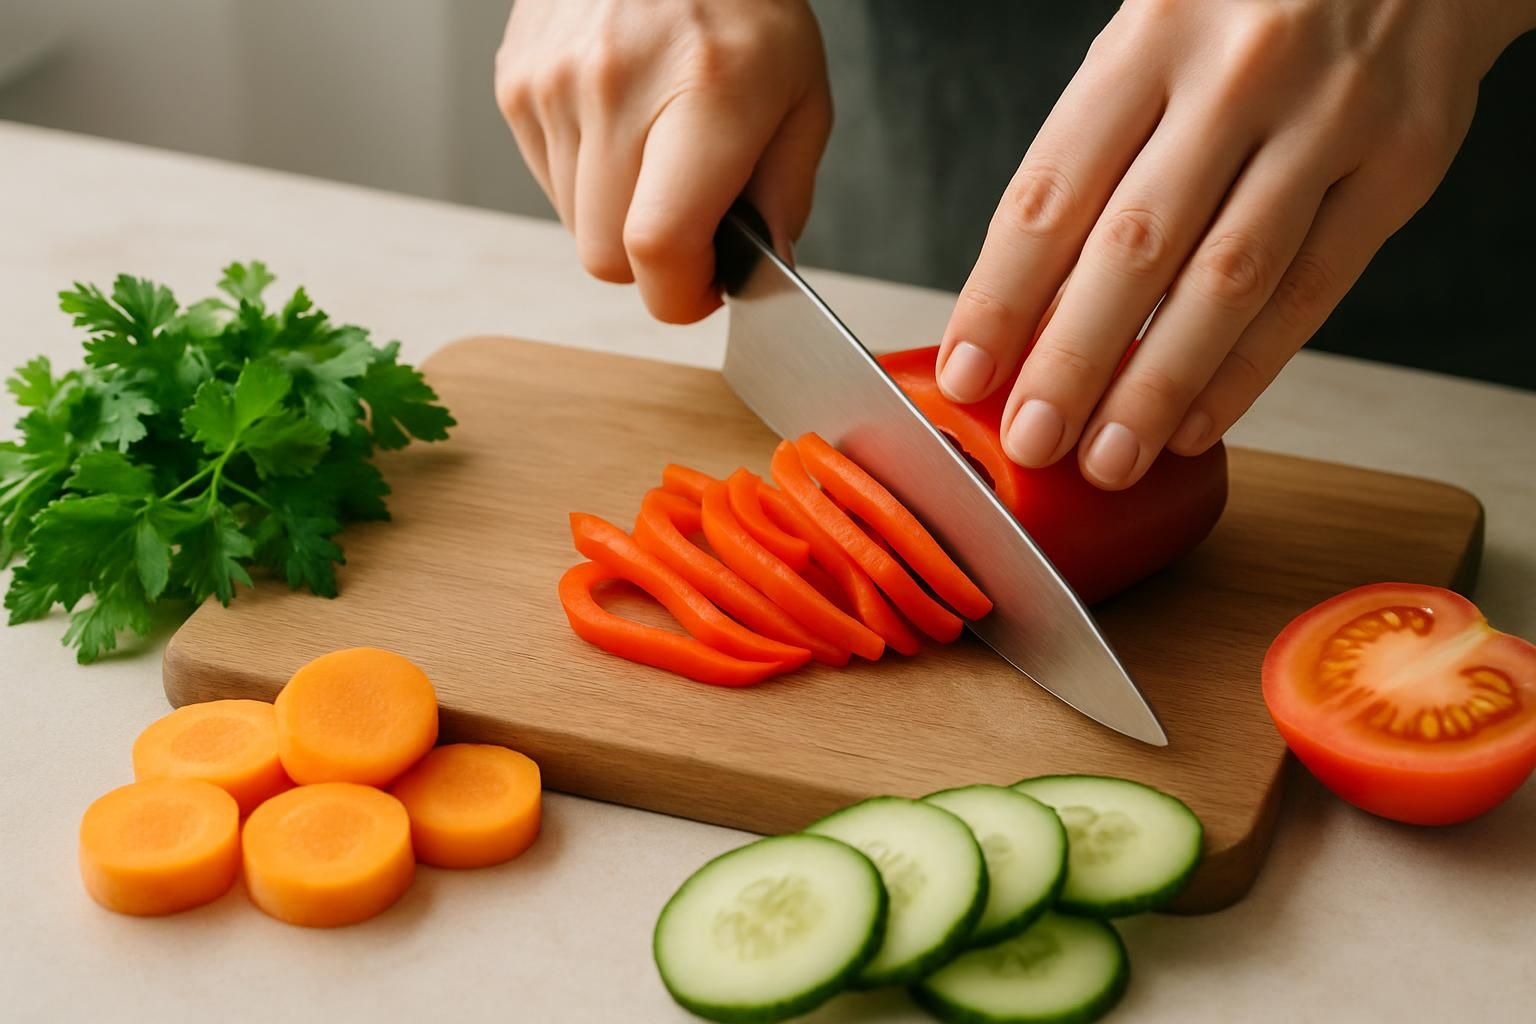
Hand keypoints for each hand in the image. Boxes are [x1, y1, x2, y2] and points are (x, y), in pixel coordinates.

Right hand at [495, 0, 830, 323]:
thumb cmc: (743, 5)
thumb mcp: (802, 97)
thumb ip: (784, 196)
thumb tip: (757, 270)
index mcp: (702, 94)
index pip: (656, 247)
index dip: (681, 294)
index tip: (705, 287)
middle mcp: (614, 86)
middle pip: (606, 257)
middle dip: (653, 263)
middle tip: (692, 224)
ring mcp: (552, 82)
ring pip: (574, 225)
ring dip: (618, 218)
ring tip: (656, 154)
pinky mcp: (515, 80)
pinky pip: (548, 178)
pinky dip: (587, 177)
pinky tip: (621, 125)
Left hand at [936, 0, 1535, 489]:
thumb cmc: (1253, 5)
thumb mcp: (1154, 42)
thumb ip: (1099, 153)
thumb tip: (1034, 304)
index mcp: (1148, 38)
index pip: (1051, 191)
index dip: (1001, 296)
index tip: (968, 373)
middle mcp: (1236, 74)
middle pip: (1133, 247)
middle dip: (1071, 362)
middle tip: (1033, 440)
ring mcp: (1328, 119)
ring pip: (1226, 282)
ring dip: (1156, 386)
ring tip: (1108, 458)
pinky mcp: (1402, 163)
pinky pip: (1314, 289)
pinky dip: (1248, 369)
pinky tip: (1195, 423)